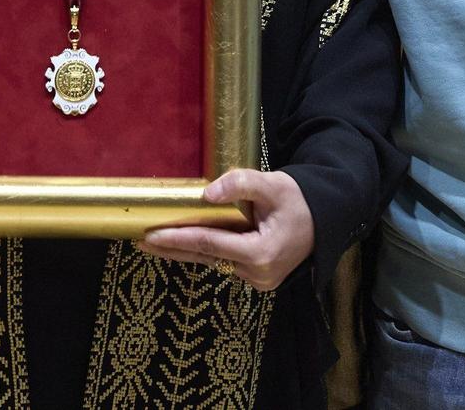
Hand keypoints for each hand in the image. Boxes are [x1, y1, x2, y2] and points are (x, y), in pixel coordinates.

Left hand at [136, 168, 314, 291]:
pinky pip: (223, 261)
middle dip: (171, 248)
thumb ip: (241, 184)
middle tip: (140, 240)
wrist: (324, 219)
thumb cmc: (300, 200)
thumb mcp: (273, 184)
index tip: (150, 234)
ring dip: (184, 251)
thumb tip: (208, 193)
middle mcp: (257, 273)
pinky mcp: (257, 277)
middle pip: (205, 257)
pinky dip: (202, 251)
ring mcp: (258, 280)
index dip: (177, 238)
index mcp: (261, 253)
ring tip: (153, 242)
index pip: (209, 244)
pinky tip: (181, 244)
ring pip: (212, 261)